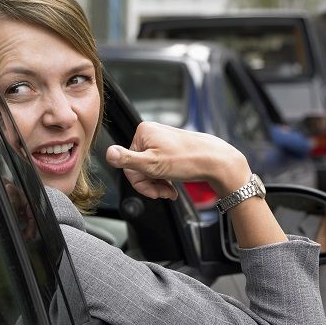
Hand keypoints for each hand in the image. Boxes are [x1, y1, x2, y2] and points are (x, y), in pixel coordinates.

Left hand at [0, 180, 33, 270]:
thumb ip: (1, 205)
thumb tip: (14, 190)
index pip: (15, 192)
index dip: (26, 207)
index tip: (30, 222)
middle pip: (17, 200)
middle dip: (27, 216)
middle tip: (31, 233)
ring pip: (16, 208)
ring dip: (24, 221)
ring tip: (27, 236)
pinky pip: (9, 214)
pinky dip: (16, 223)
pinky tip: (20, 234)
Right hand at [105, 121, 252, 198]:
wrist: (217, 161)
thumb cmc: (188, 160)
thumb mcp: (153, 164)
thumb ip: (128, 160)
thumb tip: (108, 154)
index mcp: (143, 132)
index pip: (128, 163)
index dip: (140, 182)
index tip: (153, 191)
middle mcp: (151, 132)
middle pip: (139, 166)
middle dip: (150, 184)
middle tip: (163, 192)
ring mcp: (162, 140)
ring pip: (149, 168)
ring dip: (157, 183)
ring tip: (170, 191)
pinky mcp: (170, 148)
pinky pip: (159, 166)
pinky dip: (164, 178)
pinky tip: (172, 186)